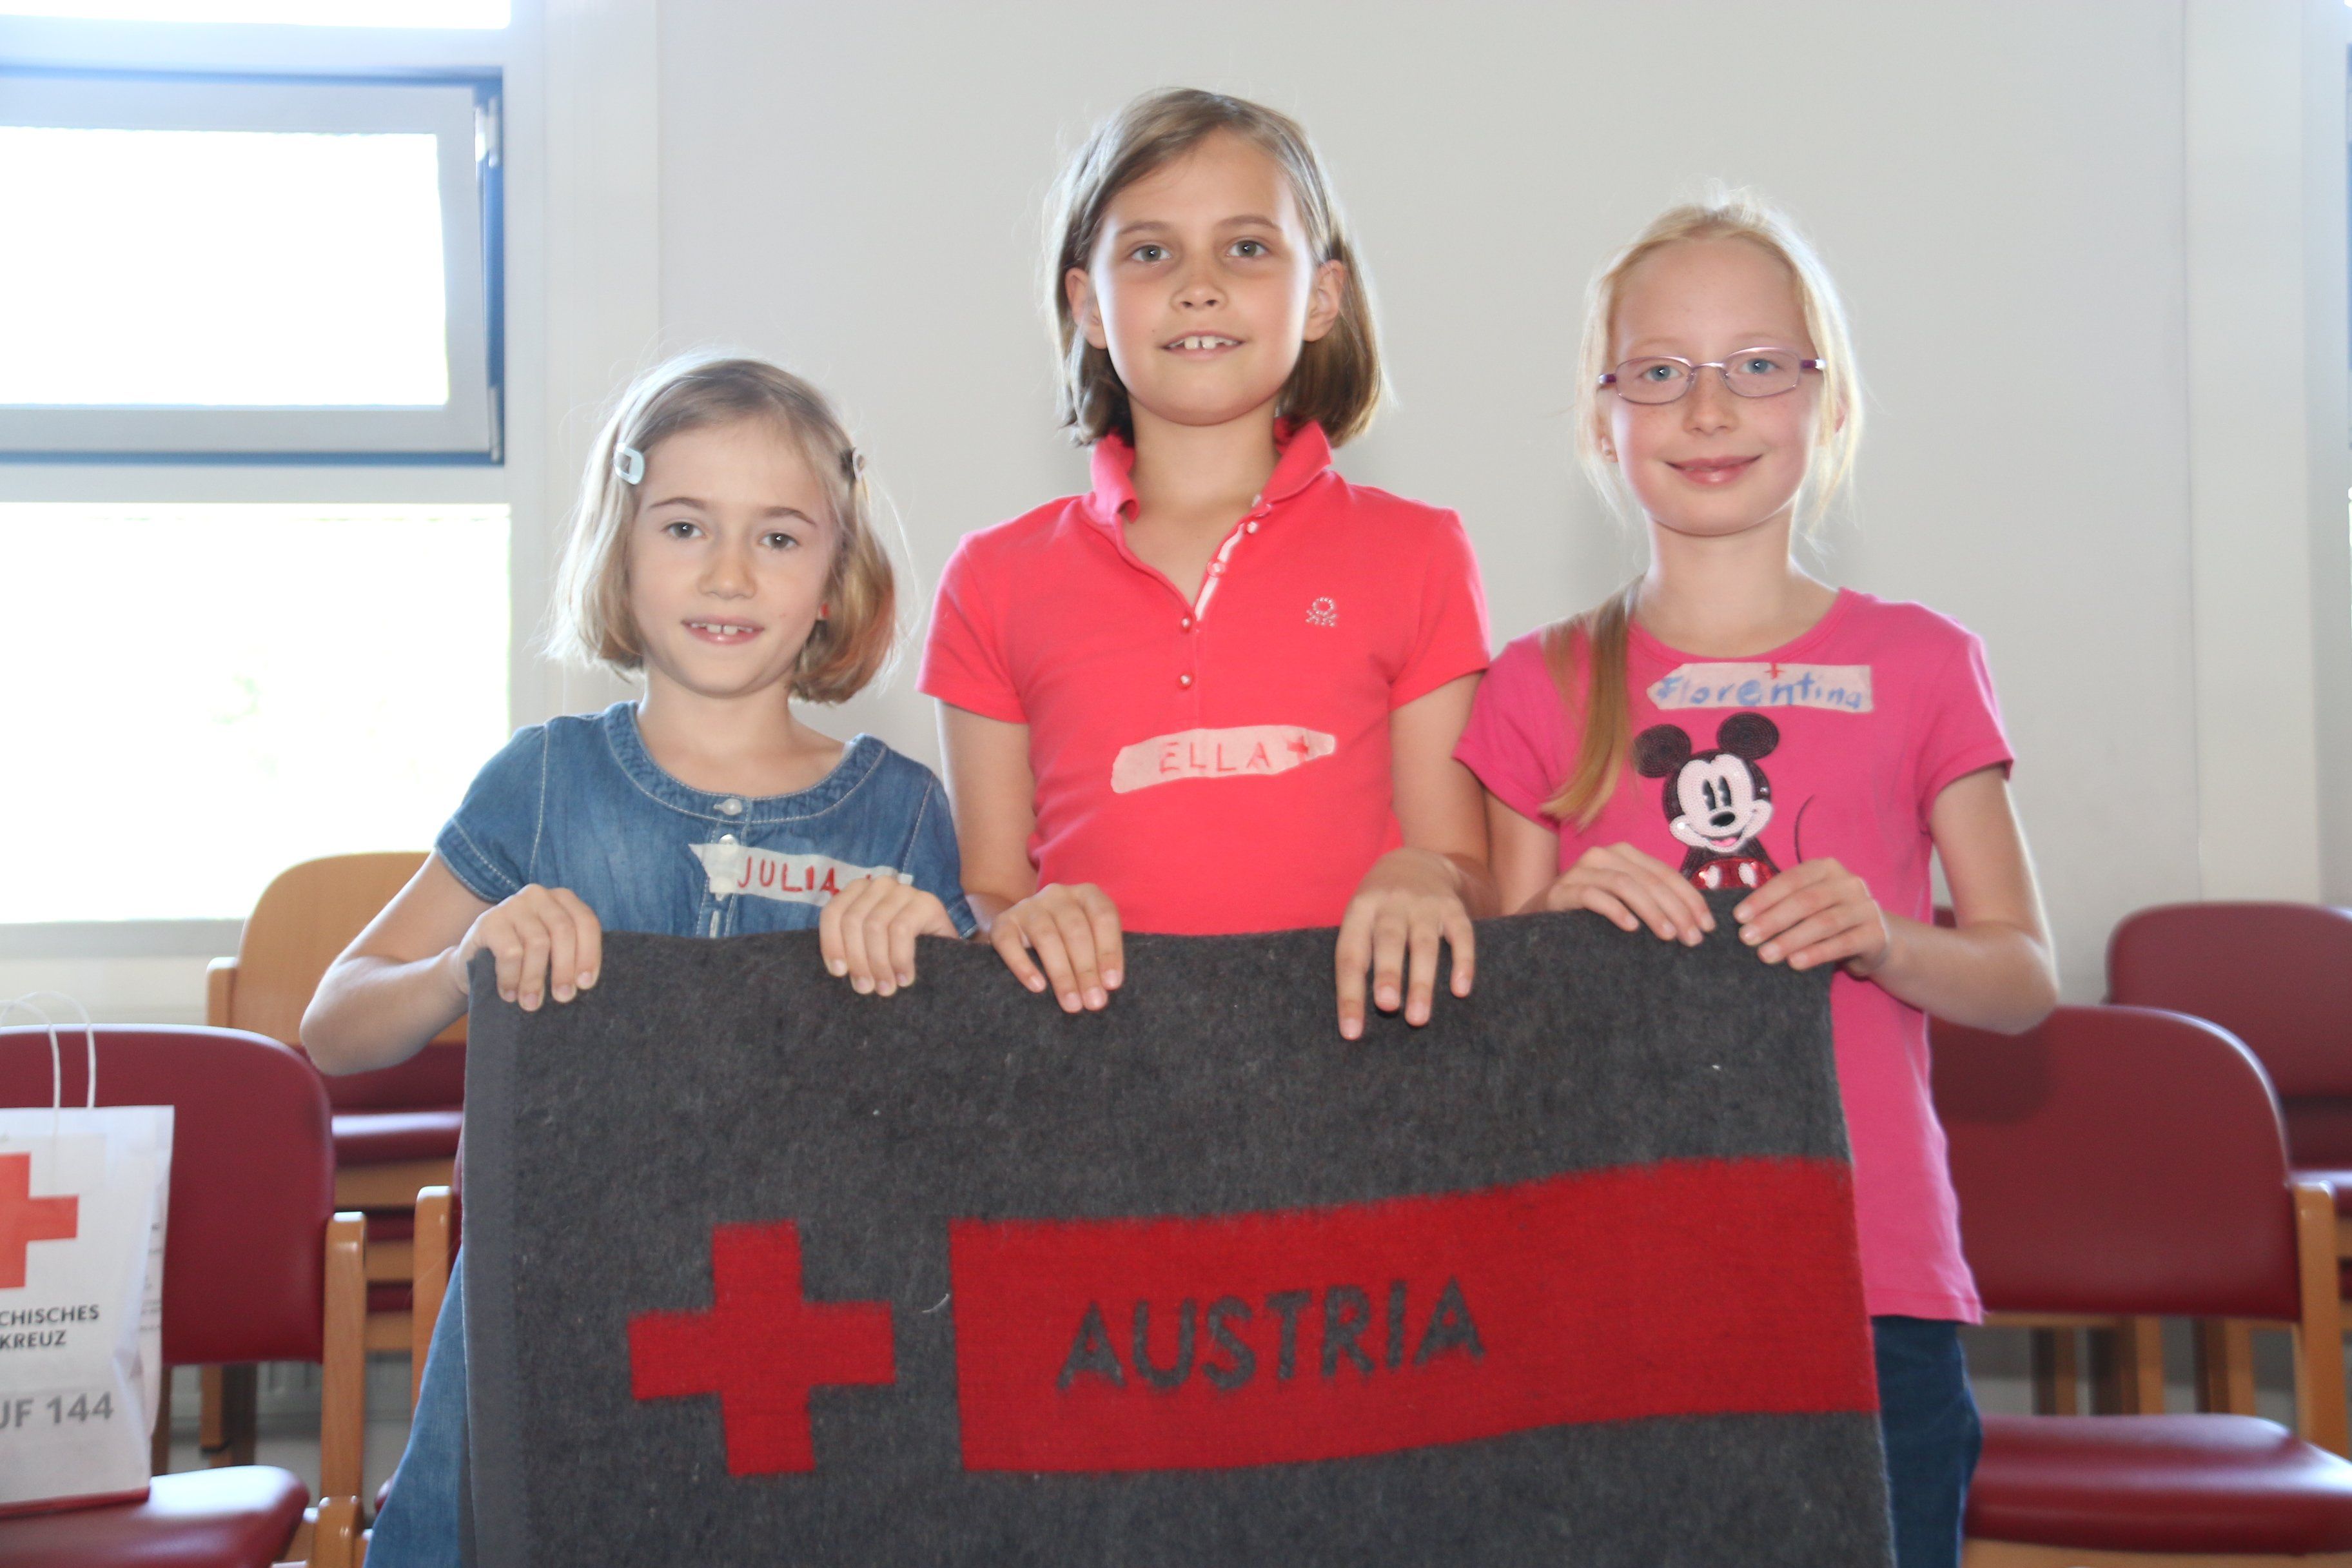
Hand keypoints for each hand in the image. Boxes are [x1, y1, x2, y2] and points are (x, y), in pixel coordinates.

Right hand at [452, 885, 601, 1010]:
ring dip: (536, 978)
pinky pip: (510, 952)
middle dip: (565, 968)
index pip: (586, 923)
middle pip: (563, 931)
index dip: (590, 954)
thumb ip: (570, 955)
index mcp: (563, 899)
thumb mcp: (552, 951)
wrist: (476, 959)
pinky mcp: (489, 920)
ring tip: (531, 1003)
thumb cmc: (525, 958)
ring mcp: (513, 904)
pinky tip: (509, 994)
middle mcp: (540, 895)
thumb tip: (585, 982)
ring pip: (538, 943)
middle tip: (563, 997)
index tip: (585, 984)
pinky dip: (512, 977)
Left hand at [820, 877, 958, 996]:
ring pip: (874, 925)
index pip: (833, 912)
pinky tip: (905, 978)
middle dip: (857, 959)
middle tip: (865, 988)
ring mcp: (904, 890)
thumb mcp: (868, 948)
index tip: (838, 972)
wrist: (945, 953)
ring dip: (878, 963)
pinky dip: (900, 958)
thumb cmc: (900, 952)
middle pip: (853, 920)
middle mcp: (880, 885)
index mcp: (859, 891)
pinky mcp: (926, 901)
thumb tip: (838, 968)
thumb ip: (851, 949)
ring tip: (885, 987)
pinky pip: (901, 930)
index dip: (831, 943)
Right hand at [987, 883, 1122, 1012]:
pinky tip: (1037, 987)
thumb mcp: (1090, 938)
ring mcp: (1028, 906)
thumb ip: (1100, 957)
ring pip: (1046, 937)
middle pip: (1076, 930)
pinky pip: (1009, 942)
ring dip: (1062, 974)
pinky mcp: (1003, 922)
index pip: (1103, 918)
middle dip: (1087, 970)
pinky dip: (1023, 966)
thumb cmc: (1067, 940)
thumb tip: (1105, 988)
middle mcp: (1058, 895)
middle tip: (1093, 1002)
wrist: (1022, 928)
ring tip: (1072, 1003)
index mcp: (1087, 895)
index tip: (1112, 984)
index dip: (1109, 951)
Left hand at [1335, 848, 1475, 1040]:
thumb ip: (1360, 957)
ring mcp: (1424, 904)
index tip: (1352, 1032)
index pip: (1351, 955)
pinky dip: (1462, 962)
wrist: (1417, 864)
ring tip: (1418, 1017)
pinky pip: (1461, 934)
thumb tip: (1356, 1017)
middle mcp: (1391, 904)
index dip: (1349, 995)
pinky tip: (1461, 989)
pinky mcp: (1453, 907)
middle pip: (1389, 941)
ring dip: (1421, 981)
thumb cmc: (1381, 909)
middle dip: (1388, 975)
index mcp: (1361, 910)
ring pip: (1424, 944)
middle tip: (1388, 1008)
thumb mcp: (1361, 920)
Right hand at [1536, 843, 1712, 944]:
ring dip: (1652, 911)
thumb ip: (1652, 898)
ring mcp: (1581, 870)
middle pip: (1650, 879)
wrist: (1539, 916)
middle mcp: (1603, 855)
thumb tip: (1696, 917)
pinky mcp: (1562, 890)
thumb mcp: (1625, 900)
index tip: (1707, 925)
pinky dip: (1615, 910)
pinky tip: (1630, 927)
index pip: (1666, 874)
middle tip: (1693, 939)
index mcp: (1624, 854)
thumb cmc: (1590, 912)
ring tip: (1669, 935)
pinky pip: (1593, 896)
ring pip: (1626, 885)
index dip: (1690, 899)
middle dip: (1677, 910)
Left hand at [1733, 858, 1890, 974]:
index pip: (1791, 880)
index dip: (1763, 897)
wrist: (1875, 939)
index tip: (1738, 917)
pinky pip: (1842, 943)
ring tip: (1765, 955)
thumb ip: (1782, 903)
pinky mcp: (1875, 934)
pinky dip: (1816, 953)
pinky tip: (1795, 963)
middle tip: (1746, 938)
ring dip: (1791, 939)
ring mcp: (1865, 907)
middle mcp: (1849, 883)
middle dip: (1772, 920)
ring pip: (1823, 923)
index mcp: (1827, 868)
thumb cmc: (1828, 918)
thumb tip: (1741, 918)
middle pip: (1806, 900)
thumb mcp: (1808, 904)